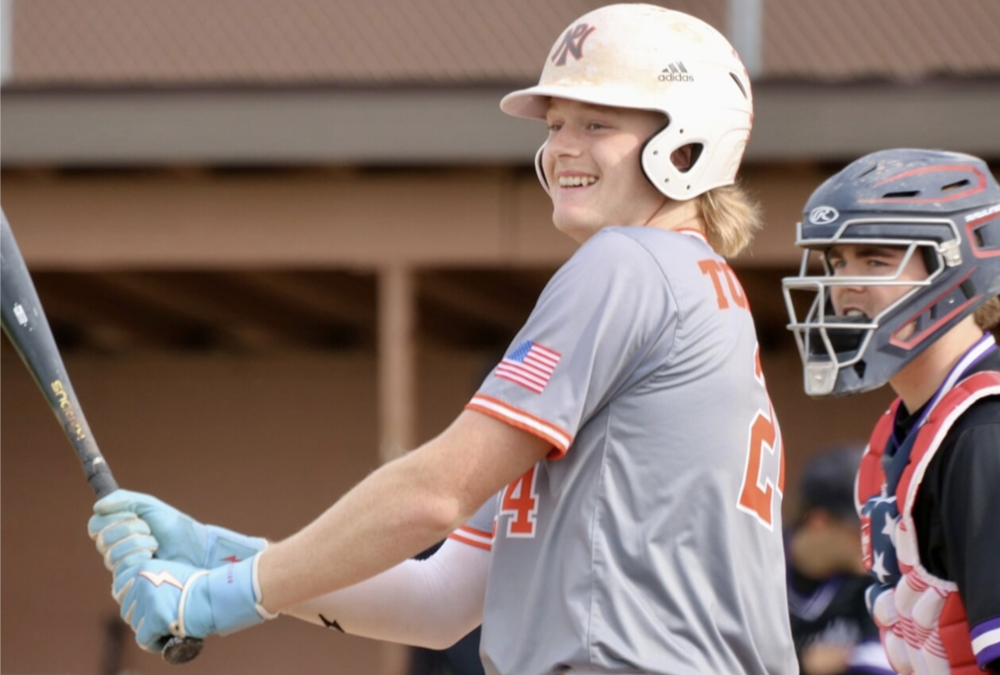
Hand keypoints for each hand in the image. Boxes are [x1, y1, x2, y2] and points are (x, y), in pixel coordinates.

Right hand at [90, 489, 266, 572]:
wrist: (194, 549)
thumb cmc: (174, 527)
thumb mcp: (148, 506)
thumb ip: (122, 499)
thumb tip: (96, 507)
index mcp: (117, 530)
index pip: (96, 526)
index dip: (113, 520)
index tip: (134, 516)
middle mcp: (116, 549)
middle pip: (103, 540)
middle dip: (130, 531)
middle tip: (150, 531)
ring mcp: (122, 568)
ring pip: (111, 556)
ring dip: (138, 545)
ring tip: (156, 545)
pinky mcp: (130, 584)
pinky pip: (120, 572)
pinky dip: (138, 560)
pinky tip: (153, 559)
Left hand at [115, 555, 272, 651]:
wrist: (216, 595)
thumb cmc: (201, 585)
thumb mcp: (173, 572)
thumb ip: (153, 580)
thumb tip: (139, 594)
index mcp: (144, 568)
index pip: (120, 588)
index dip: (132, 600)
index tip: (147, 605)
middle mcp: (141, 582)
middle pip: (127, 609)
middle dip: (143, 616)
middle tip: (164, 616)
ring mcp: (147, 600)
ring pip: (136, 625)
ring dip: (150, 628)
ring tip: (170, 624)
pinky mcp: (154, 619)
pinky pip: (144, 639)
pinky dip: (154, 642)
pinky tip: (169, 636)